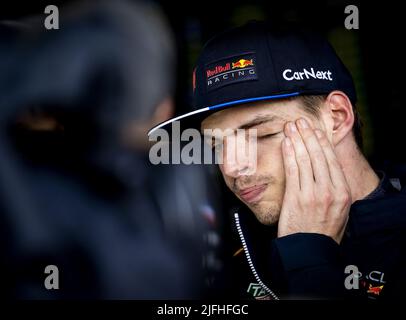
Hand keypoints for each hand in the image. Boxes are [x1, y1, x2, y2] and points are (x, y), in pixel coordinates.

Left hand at [278, 118, 351, 242]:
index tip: (314, 129)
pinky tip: (286, 143)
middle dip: (307, 135)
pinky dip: (289, 154)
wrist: (310, 250)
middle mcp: (330, 190)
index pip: (331, 159)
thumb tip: (326, 168)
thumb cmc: (323, 230)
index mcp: (343, 191)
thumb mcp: (339, 209)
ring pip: (305, 160)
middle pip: (318, 155)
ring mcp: (313, 194)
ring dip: (297, 140)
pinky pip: (293, 171)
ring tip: (291, 127)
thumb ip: (335, 188)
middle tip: (300, 122)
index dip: (321, 141)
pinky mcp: (296, 198)